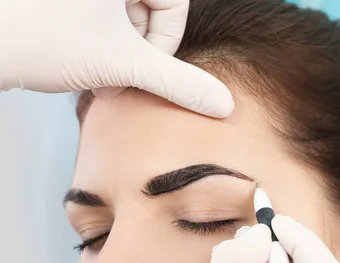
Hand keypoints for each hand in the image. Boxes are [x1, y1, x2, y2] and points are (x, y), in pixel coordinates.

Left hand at [0, 0, 232, 116]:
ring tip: (94, 66)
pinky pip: (104, 17)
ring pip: (127, 14)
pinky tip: (82, 56)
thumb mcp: (125, 65)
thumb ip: (180, 84)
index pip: (173, 4)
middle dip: (137, 47)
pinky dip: (102, 41)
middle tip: (114, 68)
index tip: (140, 63)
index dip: (164, 41)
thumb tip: (224, 103)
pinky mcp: (71, 6)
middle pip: (150, 7)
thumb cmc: (43, 41)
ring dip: (119, 49)